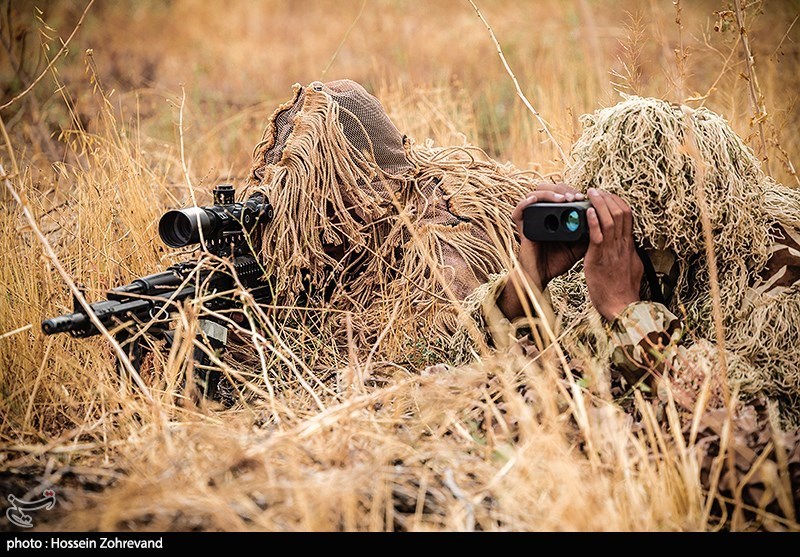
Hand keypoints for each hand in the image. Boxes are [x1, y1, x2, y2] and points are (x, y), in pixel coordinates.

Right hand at [498, 182, 588, 319]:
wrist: (542, 276)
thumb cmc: (557, 262)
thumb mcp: (578, 246)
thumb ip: (587, 234)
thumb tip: (602, 220)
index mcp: (554, 216)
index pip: (562, 193)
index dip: (572, 191)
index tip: (584, 197)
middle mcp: (541, 214)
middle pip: (549, 189)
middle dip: (563, 189)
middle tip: (575, 197)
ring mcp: (531, 219)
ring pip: (535, 194)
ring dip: (550, 193)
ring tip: (562, 199)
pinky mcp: (521, 227)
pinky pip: (519, 210)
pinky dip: (526, 202)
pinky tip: (536, 200)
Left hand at [583, 188, 642, 320]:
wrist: (622, 307)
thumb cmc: (622, 291)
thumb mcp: (630, 268)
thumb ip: (628, 254)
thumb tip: (628, 245)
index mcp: (629, 246)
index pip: (627, 216)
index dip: (617, 202)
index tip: (607, 195)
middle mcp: (623, 245)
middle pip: (620, 212)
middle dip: (607, 197)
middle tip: (595, 190)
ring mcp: (612, 251)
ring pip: (610, 220)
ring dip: (599, 203)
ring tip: (590, 194)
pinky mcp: (600, 258)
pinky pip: (598, 236)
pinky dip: (593, 222)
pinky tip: (587, 212)